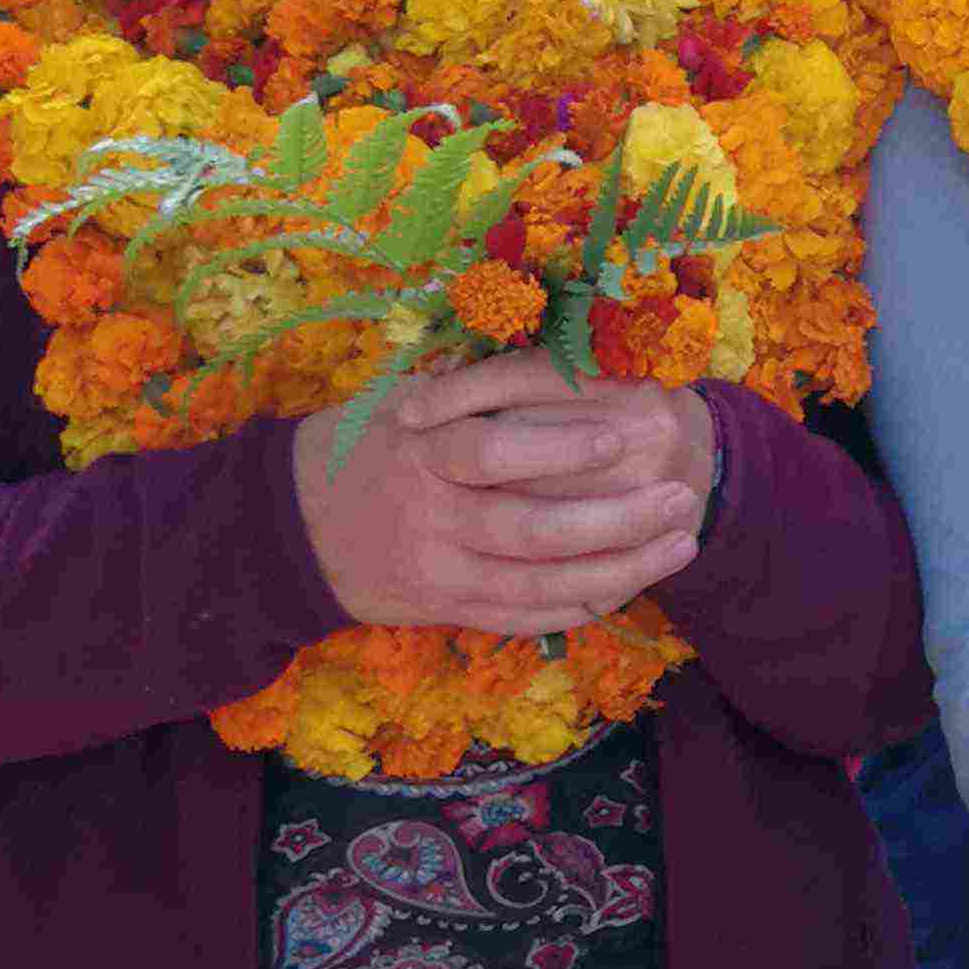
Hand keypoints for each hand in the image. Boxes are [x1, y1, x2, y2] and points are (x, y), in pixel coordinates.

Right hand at [291, 354, 708, 636]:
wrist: (288, 527)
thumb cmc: (368, 443)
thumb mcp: (406, 398)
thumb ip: (479, 385)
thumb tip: (578, 349)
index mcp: (419, 450)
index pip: (488, 452)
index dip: (554, 448)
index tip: (617, 437)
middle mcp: (428, 516)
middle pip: (528, 530)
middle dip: (613, 520)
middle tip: (678, 495)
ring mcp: (435, 571)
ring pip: (535, 585)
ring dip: (617, 570)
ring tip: (680, 542)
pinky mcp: (440, 608)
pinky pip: (518, 618)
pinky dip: (577, 608)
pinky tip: (630, 587)